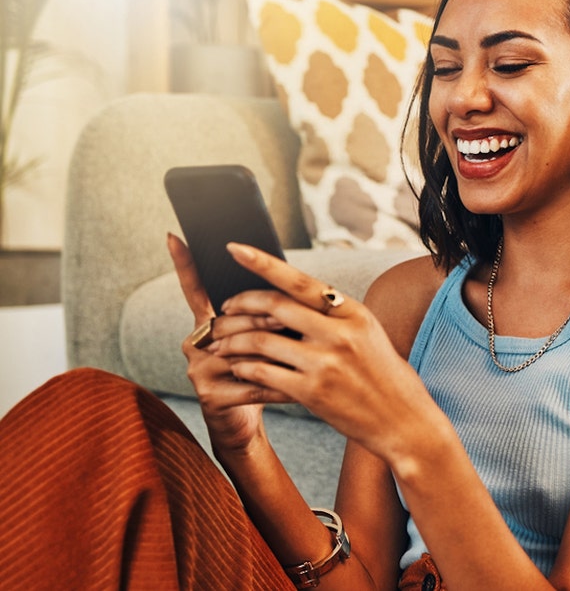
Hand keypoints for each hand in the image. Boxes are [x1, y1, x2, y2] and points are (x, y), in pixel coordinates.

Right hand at [167, 234, 292, 453]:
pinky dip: (280, 384)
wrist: (246, 424)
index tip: (174, 234)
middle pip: (233, 319)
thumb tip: (292, 280)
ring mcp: (199, 368)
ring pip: (242, 349)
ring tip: (304, 352)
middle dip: (267, 319)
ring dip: (276, 350)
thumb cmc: (262, 373)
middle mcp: (196, 342)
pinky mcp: (210, 395)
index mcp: (209, 323)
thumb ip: (268, 313)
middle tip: (295, 321)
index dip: (184, 263)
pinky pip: (252, 382)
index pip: (195, 288)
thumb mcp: (265, 340)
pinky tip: (300, 388)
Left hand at [211, 242, 435, 461]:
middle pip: (274, 306)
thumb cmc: (383, 375)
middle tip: (223, 309)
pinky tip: (237, 368)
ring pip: (260, 341)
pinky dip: (243, 368)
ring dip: (233, 340)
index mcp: (353, 313)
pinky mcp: (311, 392)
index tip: (235, 248)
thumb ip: (334, 316)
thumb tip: (291, 297)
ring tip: (221, 344)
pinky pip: (262, 373)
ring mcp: (324, 363)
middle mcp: (339, 334)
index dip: (263, 263)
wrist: (402, 420)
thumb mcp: (368, 334)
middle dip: (240, 304)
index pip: (300, 280)